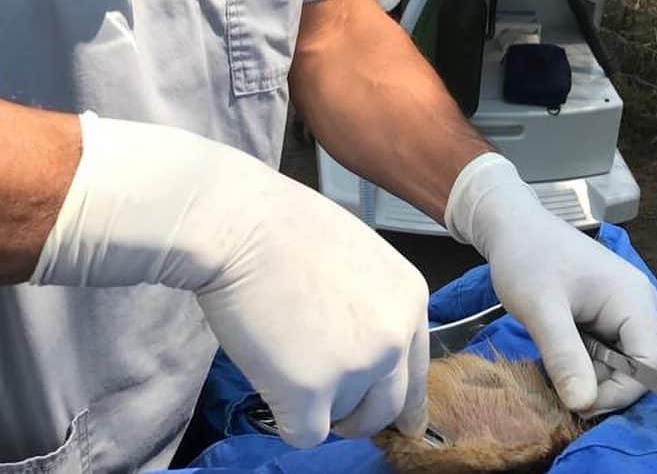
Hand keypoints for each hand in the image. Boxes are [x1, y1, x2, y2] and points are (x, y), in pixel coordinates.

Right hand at [32, 113, 429, 446]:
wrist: (240, 222)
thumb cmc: (285, 224)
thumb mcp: (357, 255)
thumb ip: (372, 303)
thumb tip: (365, 345)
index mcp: (410, 298)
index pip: (416, 370)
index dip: (398, 397)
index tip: (398, 421)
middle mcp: (394, 337)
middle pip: (387, 407)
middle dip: (357, 412)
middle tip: (323, 396)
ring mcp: (355, 367)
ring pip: (342, 419)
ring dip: (314, 401)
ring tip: (283, 349)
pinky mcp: (310, 393)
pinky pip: (304, 434)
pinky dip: (284, 416)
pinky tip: (267, 373)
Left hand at [445, 153, 656, 413]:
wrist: (510, 224)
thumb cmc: (525, 257)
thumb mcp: (540, 308)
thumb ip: (563, 355)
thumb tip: (583, 404)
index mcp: (633, 299)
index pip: (651, 365)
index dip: (620, 393)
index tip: (578, 404)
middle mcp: (636, 304)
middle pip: (636, 367)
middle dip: (602, 387)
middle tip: (560, 393)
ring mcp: (622, 308)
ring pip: (618, 362)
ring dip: (590, 376)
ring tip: (554, 373)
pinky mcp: (604, 313)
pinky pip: (604, 350)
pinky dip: (582, 362)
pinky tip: (556, 358)